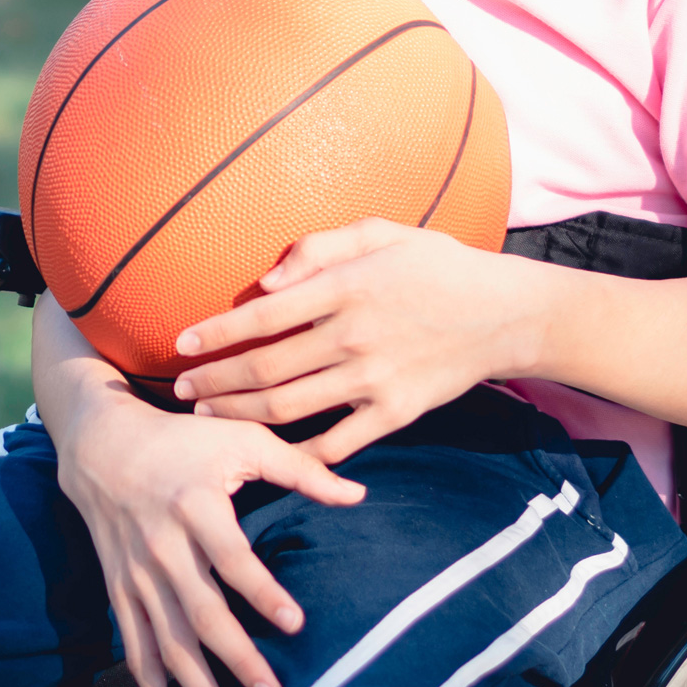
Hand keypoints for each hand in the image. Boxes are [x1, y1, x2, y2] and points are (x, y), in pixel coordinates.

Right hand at [48, 356, 364, 686]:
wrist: (102, 445)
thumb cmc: (186, 441)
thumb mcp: (241, 439)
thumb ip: (302, 468)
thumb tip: (359, 495)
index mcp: (195, 506)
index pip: (232, 558)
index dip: (262, 592)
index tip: (296, 625)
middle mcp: (162, 546)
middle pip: (199, 612)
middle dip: (234, 658)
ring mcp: (136, 574)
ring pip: (166, 642)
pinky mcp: (120, 590)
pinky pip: (134, 648)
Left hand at [172, 220, 535, 462]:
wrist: (506, 315)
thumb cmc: (438, 266)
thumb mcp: (383, 232)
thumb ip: (321, 246)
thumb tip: (267, 280)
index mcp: (347, 287)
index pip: (264, 314)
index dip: (216, 332)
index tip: (182, 343)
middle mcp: (354, 335)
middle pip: (265, 369)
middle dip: (214, 382)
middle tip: (180, 391)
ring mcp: (374, 379)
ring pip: (288, 407)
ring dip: (239, 414)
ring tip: (208, 416)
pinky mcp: (395, 413)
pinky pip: (336, 443)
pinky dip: (298, 453)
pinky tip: (267, 451)